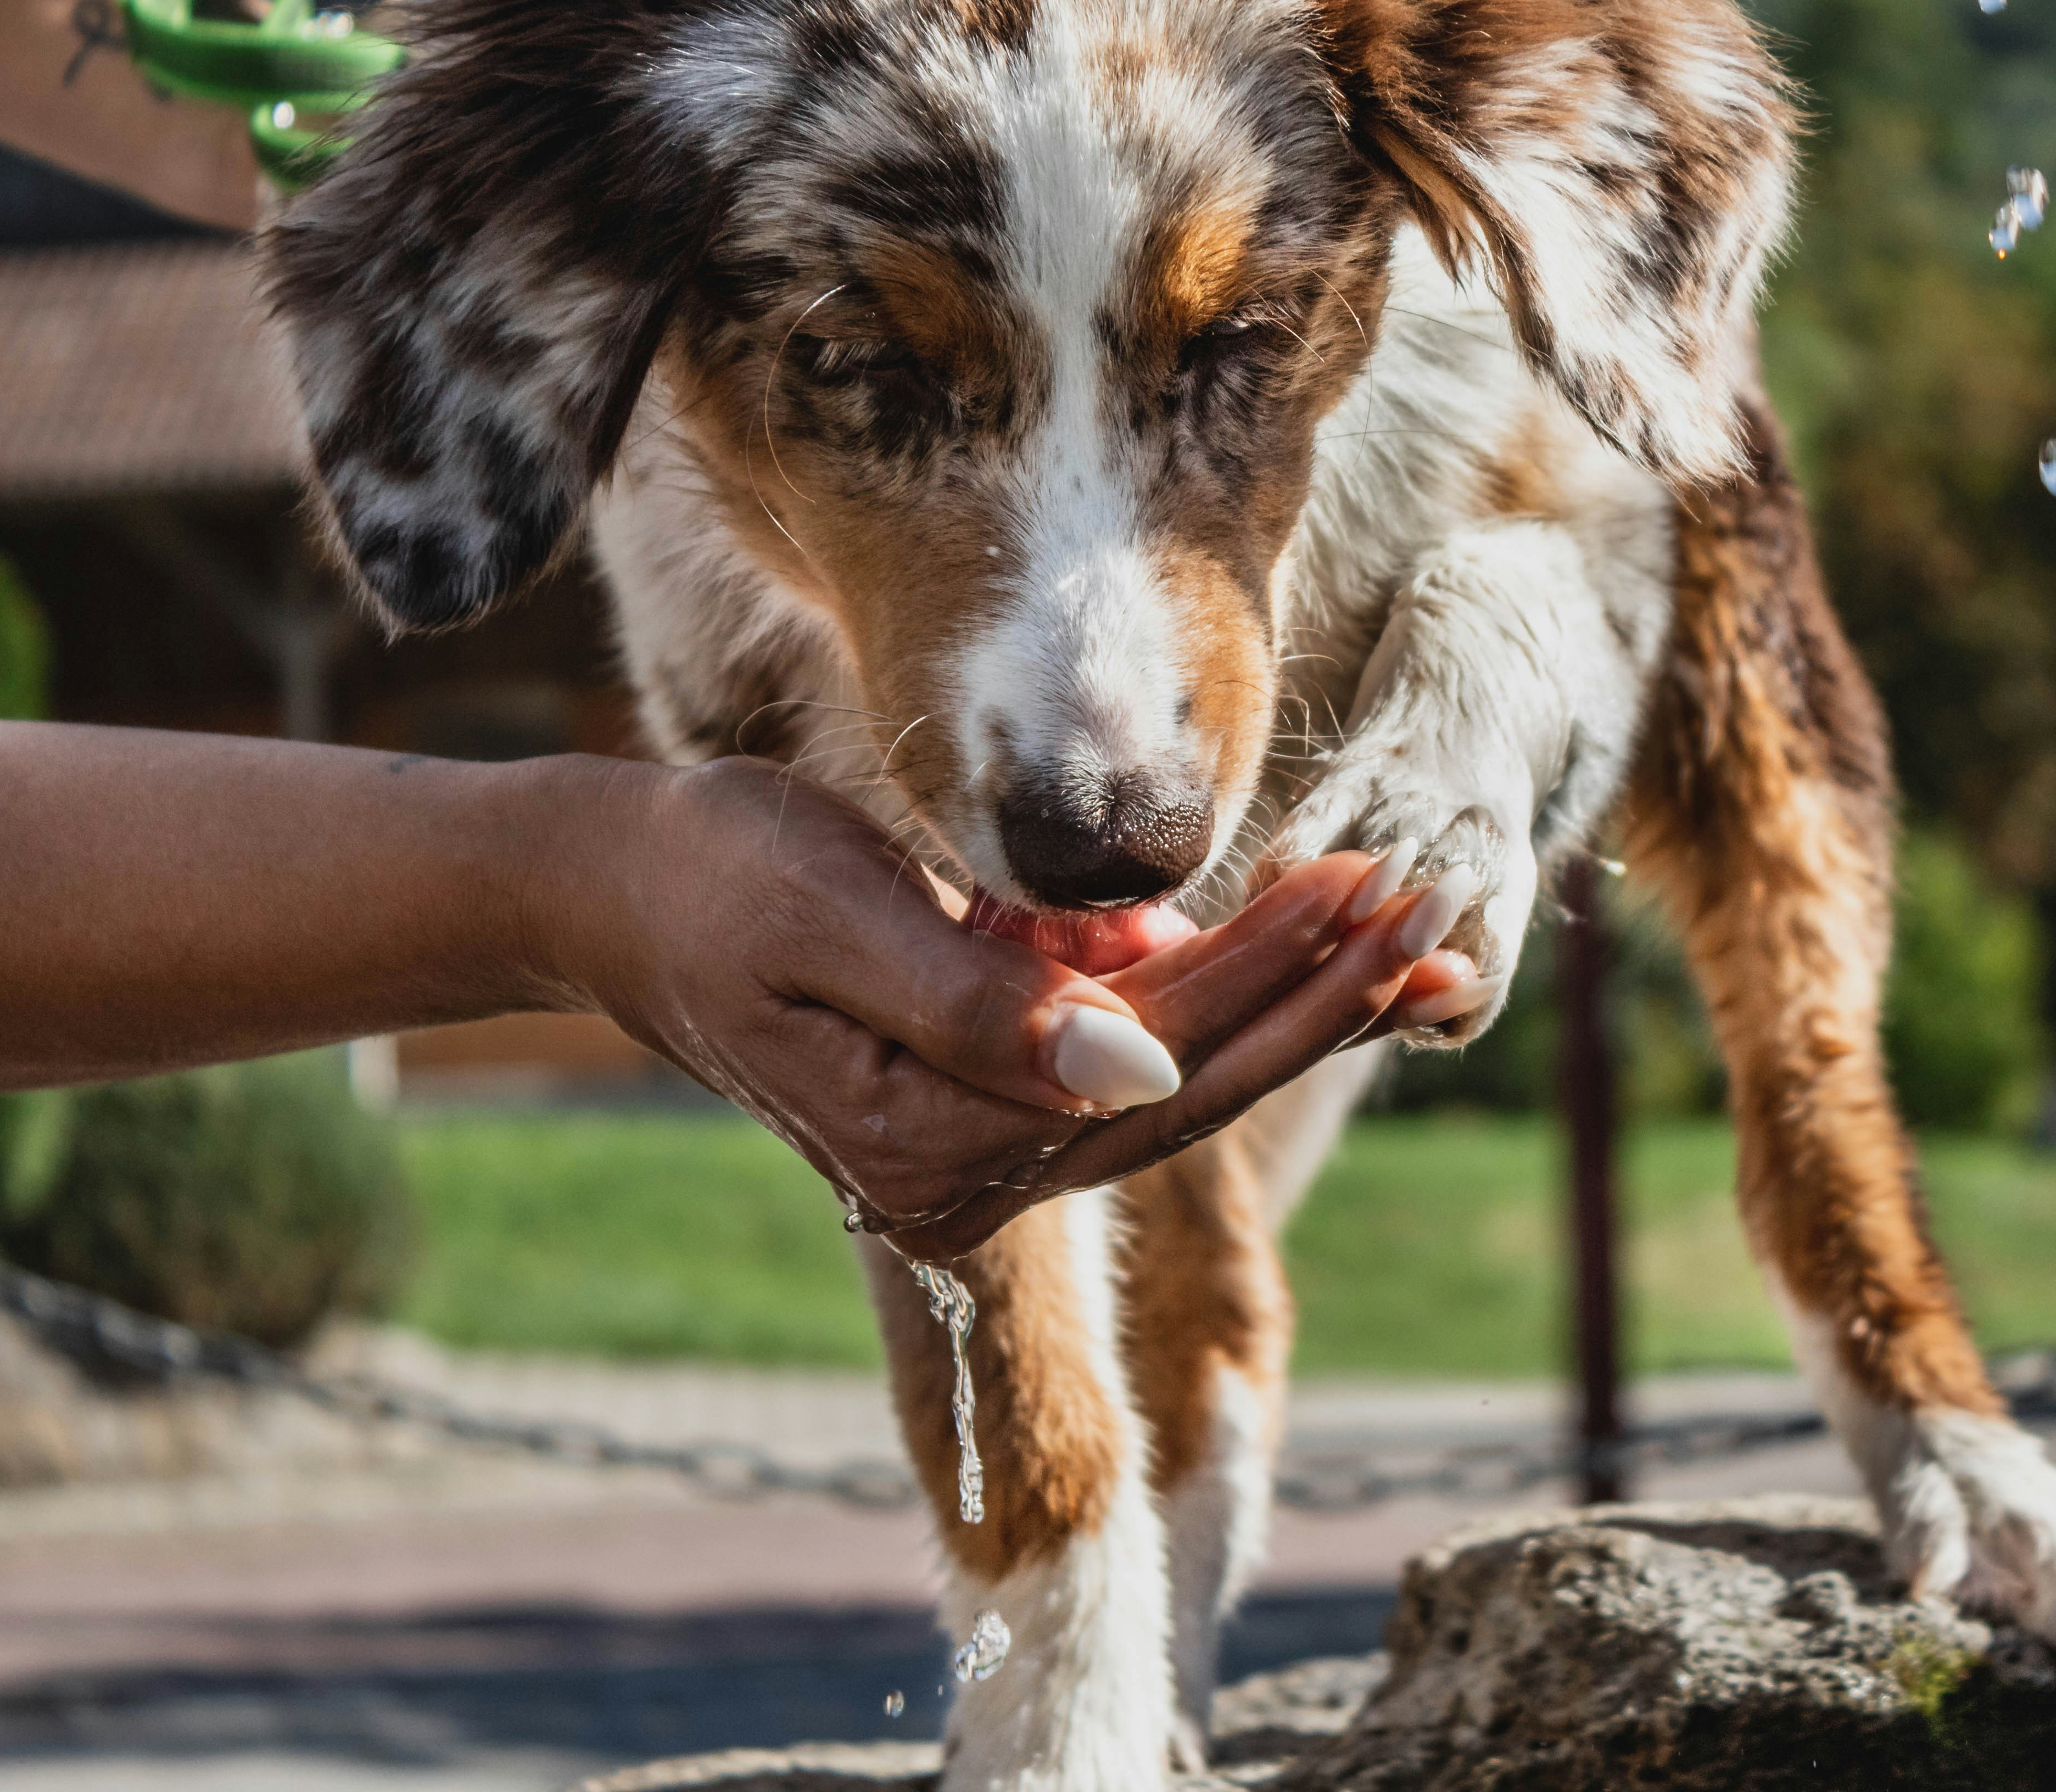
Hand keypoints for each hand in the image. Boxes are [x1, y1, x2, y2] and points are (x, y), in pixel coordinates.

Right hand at [544, 759, 1479, 1259]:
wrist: (619, 893)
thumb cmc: (712, 876)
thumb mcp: (830, 918)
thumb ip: (981, 1004)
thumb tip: (1139, 1073)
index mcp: (932, 1144)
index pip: (1155, 1068)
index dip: (1273, 980)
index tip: (1374, 887)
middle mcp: (965, 1178)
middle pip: (1189, 1092)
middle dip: (1319, 999)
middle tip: (1435, 908)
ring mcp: (977, 1149)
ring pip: (1178, 1082)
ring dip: (1295, 1005)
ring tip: (1407, 930)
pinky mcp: (987, 1098)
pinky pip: (1137, 1060)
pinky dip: (1225, 1001)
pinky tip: (1305, 949)